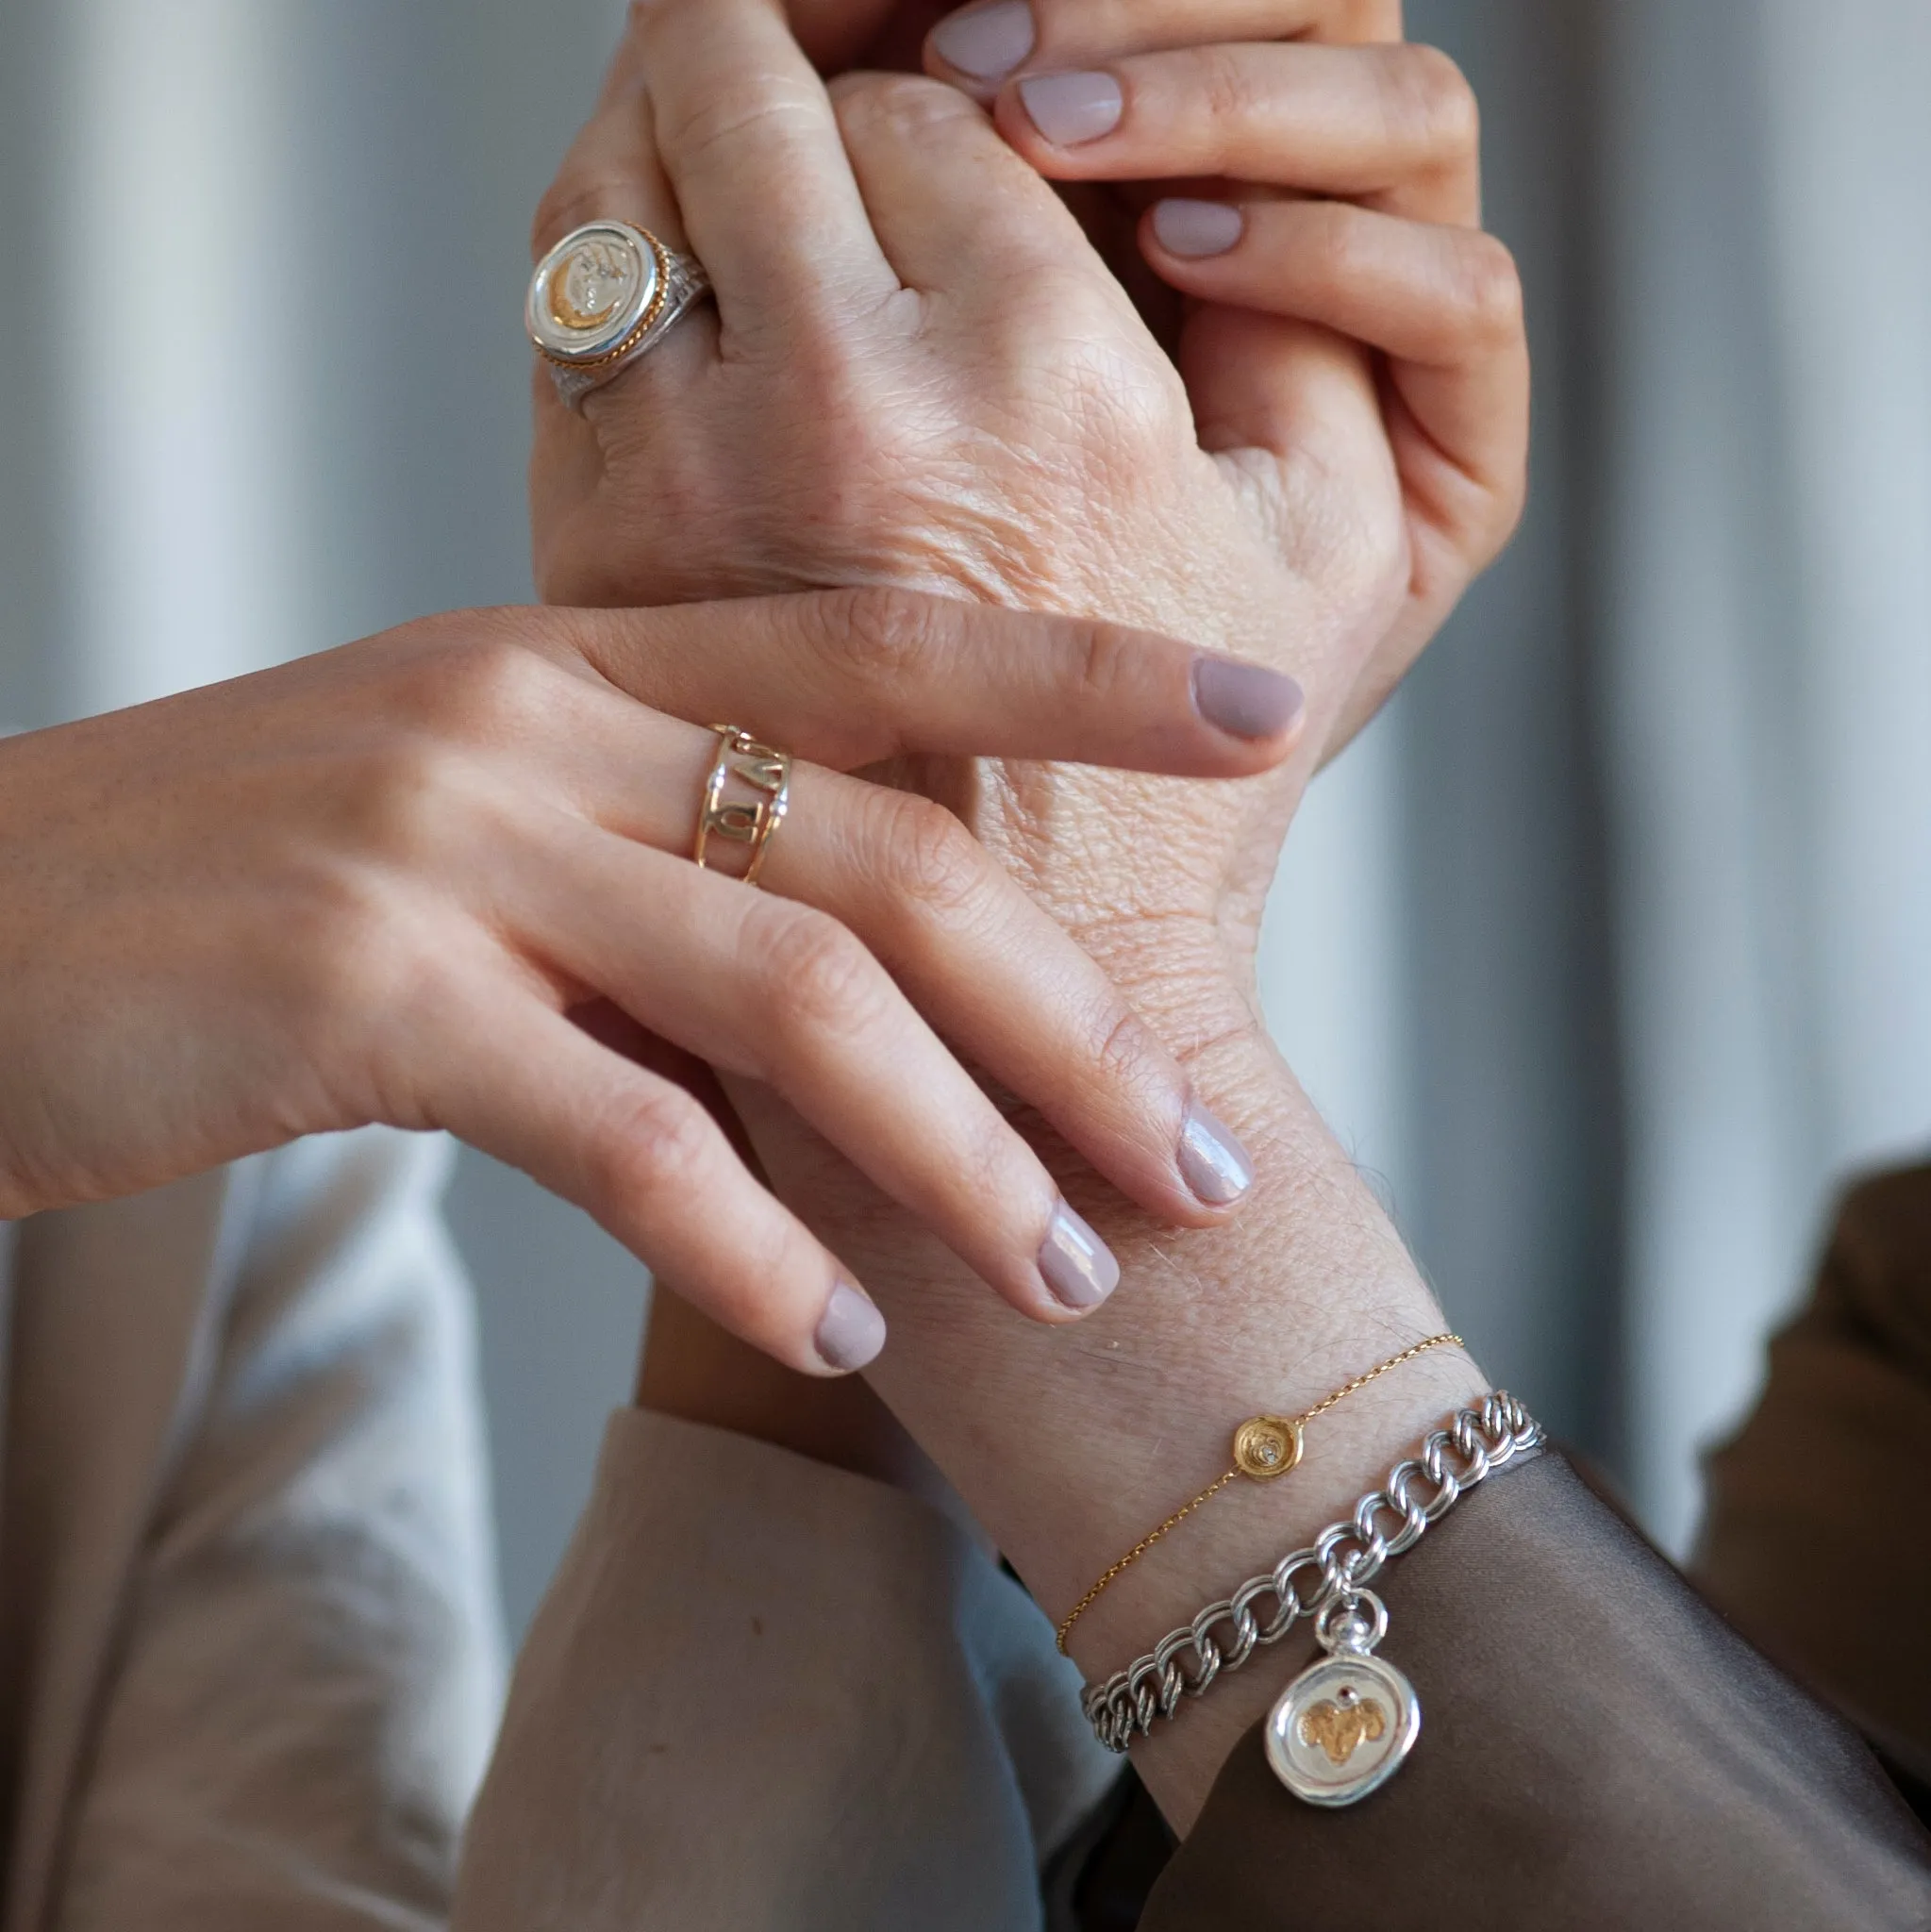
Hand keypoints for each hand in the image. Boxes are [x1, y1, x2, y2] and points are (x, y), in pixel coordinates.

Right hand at [0, 591, 1299, 1368]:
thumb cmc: (235, 885)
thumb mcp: (470, 815)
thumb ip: (657, 854)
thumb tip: (867, 980)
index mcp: (579, 654)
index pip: (886, 643)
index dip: (1086, 671)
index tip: (1260, 714)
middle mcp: (534, 717)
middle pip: (883, 858)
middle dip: (1066, 1020)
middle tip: (1192, 1157)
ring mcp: (447, 842)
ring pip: (787, 993)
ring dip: (949, 1154)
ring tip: (1055, 1274)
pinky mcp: (359, 986)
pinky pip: (617, 1128)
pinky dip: (745, 1242)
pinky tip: (834, 1328)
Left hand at [531, 0, 1523, 1015]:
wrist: (980, 995)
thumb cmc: (1178, 794)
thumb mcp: (1340, 540)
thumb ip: (1317, 304)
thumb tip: (1208, 156)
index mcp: (1047, 391)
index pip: (948, 97)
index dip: (964, 74)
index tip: (985, 107)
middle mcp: (849, 400)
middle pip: (756, 67)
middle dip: (807, 24)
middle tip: (854, 35)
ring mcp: (689, 460)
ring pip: (629, 152)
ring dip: (685, 96)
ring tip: (762, 107)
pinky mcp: (591, 525)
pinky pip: (568, 287)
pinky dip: (618, 220)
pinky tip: (693, 243)